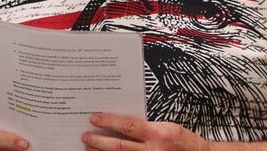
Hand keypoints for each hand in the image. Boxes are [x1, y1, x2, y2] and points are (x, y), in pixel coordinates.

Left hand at [81, 113, 209, 150]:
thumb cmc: (182, 140)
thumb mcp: (165, 126)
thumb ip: (145, 126)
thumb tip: (120, 122)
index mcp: (158, 134)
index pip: (127, 126)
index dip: (109, 122)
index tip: (94, 118)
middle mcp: (153, 150)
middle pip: (119, 147)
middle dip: (99, 141)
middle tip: (84, 136)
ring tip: (88, 147)